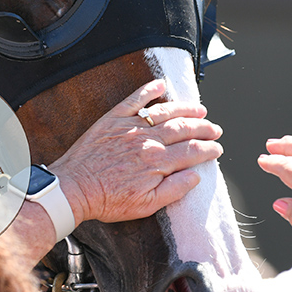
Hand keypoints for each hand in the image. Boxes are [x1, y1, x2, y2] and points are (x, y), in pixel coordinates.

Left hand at [48, 79, 222, 225]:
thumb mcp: (146, 206)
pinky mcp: (114, 119)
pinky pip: (135, 99)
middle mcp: (147, 140)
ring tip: (199, 108)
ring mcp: (130, 126)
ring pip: (165, 111)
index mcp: (157, 163)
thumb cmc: (107, 199)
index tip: (217, 148)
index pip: (191, 151)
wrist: (75, 188)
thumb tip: (195, 176)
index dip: (207, 149)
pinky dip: (149, 90)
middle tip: (215, 128)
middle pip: (183, 128)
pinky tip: (161, 85)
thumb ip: (173, 190)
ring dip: (185, 108)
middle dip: (203, 127)